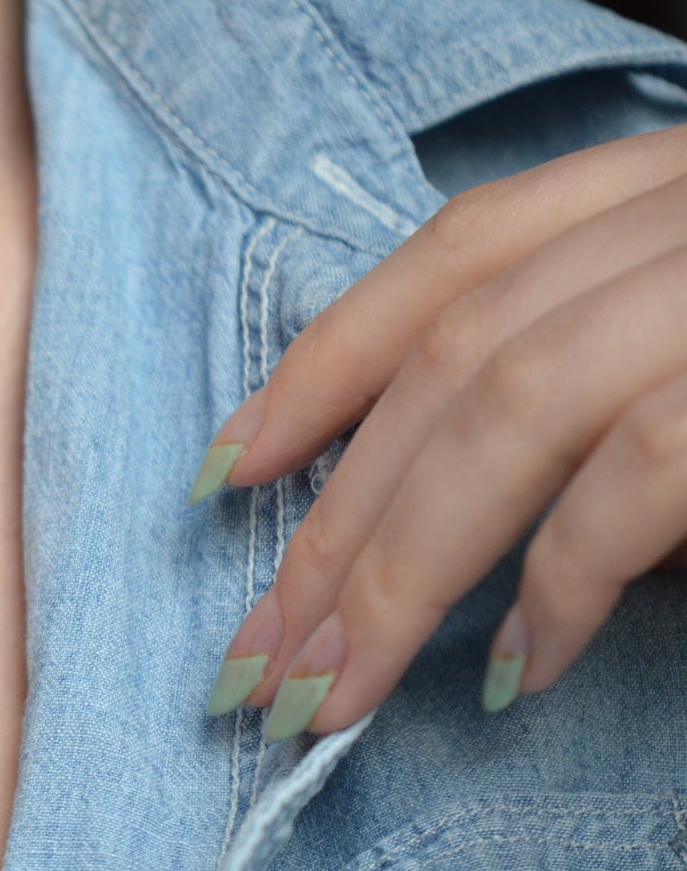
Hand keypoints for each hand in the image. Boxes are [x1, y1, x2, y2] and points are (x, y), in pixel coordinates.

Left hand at [190, 123, 686, 739]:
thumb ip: (598, 384)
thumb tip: (448, 503)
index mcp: (663, 183)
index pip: (457, 252)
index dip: (326, 362)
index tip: (230, 468)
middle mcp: (686, 207)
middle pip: (455, 354)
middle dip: (339, 517)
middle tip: (259, 653)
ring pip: (510, 411)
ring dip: (404, 567)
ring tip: (336, 687)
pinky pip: (635, 480)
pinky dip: (559, 584)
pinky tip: (513, 673)